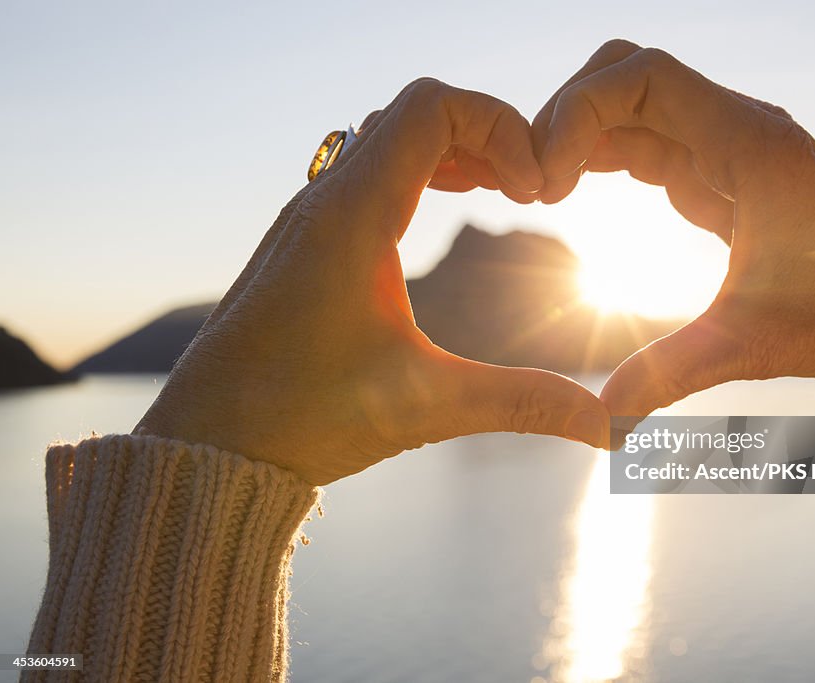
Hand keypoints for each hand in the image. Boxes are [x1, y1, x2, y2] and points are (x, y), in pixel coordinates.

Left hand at [135, 78, 608, 485]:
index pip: (432, 107)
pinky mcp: (301, 244)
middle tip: (527, 189)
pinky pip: (362, 172)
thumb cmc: (299, 419)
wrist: (205, 445)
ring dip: (447, 152)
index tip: (535, 191)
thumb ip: (523, 404)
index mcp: (352, 216)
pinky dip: (413, 175)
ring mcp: (307, 218)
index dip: (500, 125)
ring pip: (384, 139)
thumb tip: (608, 428)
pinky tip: (437, 220)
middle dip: (484, 135)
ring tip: (497, 193)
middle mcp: (323, 200)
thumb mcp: (426, 406)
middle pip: (413, 113)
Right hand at [533, 40, 814, 439]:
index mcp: (747, 145)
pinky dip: (600, 155)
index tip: (550, 184)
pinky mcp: (720, 169)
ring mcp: (725, 145)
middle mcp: (733, 128)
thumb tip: (603, 421)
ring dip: (578, 136)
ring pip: (630, 103)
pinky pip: (645, 139)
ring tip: (543, 193)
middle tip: (536, 186)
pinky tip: (574, 194)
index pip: (641, 77)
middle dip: (565, 118)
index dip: (577, 114)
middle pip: (623, 75)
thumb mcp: (755, 343)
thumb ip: (673, 373)